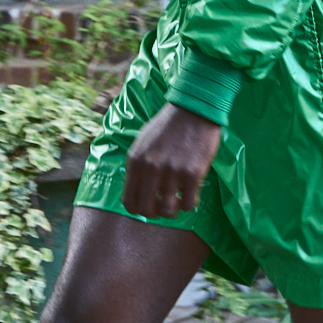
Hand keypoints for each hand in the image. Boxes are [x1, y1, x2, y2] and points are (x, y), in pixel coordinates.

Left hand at [122, 102, 221, 218]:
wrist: (193, 110)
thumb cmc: (168, 126)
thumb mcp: (142, 142)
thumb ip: (137, 165)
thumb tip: (137, 189)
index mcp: (135, 162)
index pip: (129, 202)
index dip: (139, 209)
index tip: (150, 203)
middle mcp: (151, 169)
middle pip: (147, 211)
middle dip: (156, 212)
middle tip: (165, 204)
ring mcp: (172, 173)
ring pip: (168, 211)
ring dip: (174, 209)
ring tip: (179, 198)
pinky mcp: (192, 174)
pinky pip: (189, 204)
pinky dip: (190, 203)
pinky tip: (192, 193)